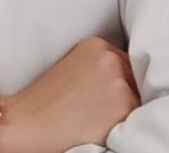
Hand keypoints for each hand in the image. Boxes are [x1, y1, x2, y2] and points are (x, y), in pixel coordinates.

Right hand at [0, 36, 140, 152]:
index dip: (117, 78)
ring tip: (98, 115)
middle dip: (124, 89)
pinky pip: (138, 117)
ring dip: (125, 106)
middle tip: (98, 104)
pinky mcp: (125, 106)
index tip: (103, 90)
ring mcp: (119, 80)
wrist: (30, 121)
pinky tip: (102, 124)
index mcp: (95, 44)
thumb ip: (97, 64)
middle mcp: (110, 57)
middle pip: (134, 76)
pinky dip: (124, 123)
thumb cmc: (47, 98)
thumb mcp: (71, 65)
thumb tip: (123, 77)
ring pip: (138, 97)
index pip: (124, 60)